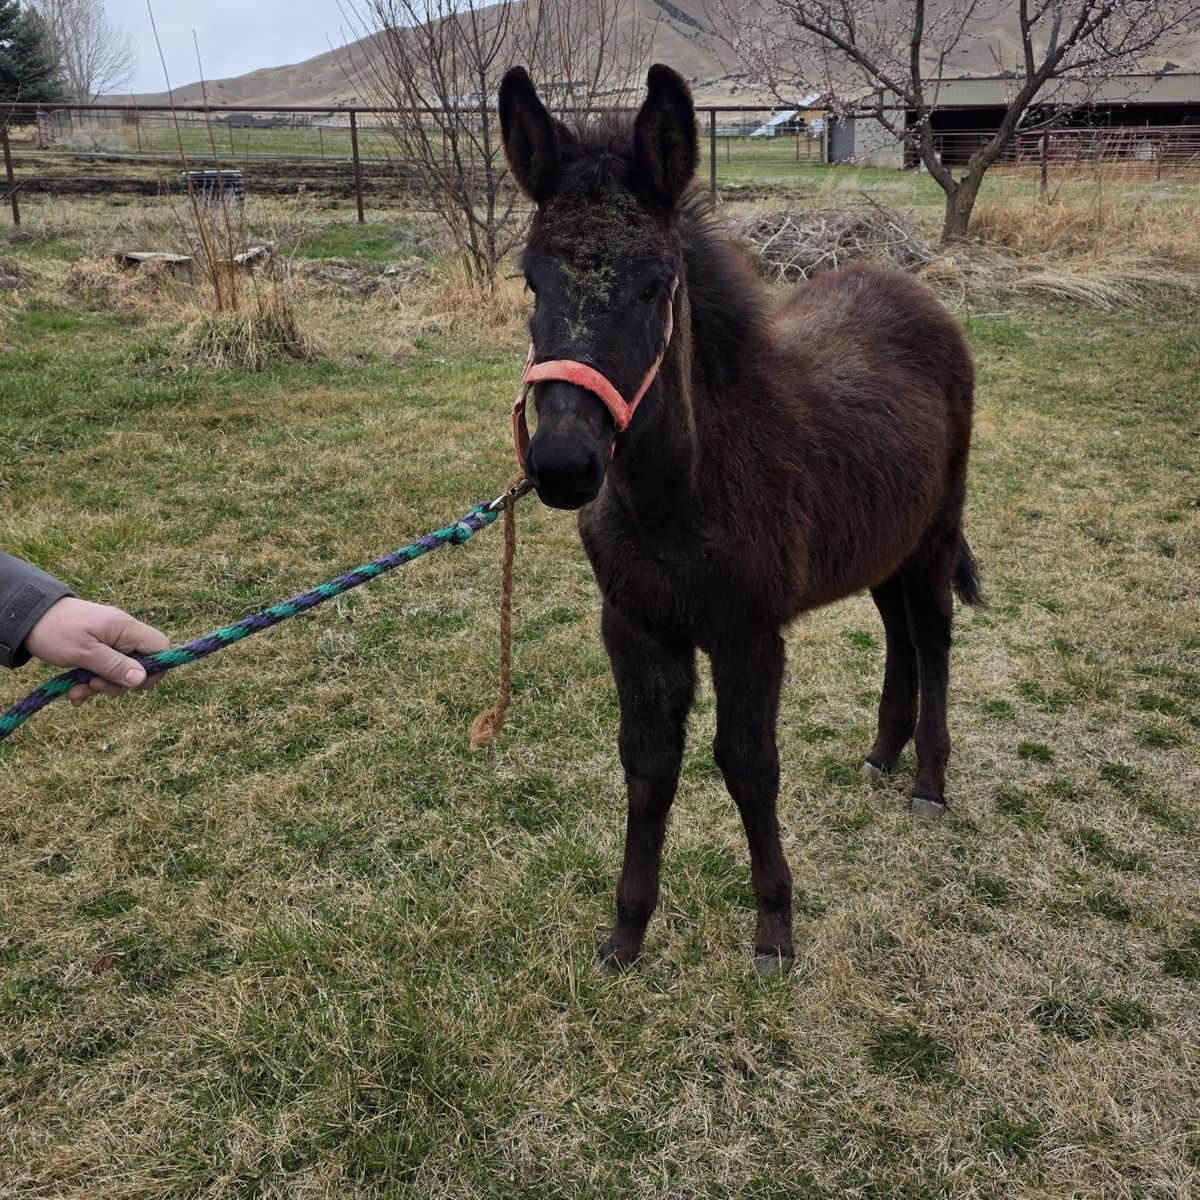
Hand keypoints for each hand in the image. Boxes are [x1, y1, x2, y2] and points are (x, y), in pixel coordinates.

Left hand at [23, 598, 169, 706]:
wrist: (27, 618)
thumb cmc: (56, 631)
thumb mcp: (84, 652)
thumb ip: (114, 666)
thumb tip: (142, 679)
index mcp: (126, 629)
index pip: (161, 648)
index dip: (155, 669)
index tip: (133, 684)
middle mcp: (123, 634)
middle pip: (141, 664)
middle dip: (120, 682)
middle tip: (95, 686)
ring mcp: (111, 641)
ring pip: (120, 671)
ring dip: (101, 685)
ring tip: (77, 689)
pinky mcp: (98, 649)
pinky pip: (105, 670)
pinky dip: (91, 683)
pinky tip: (74, 691)